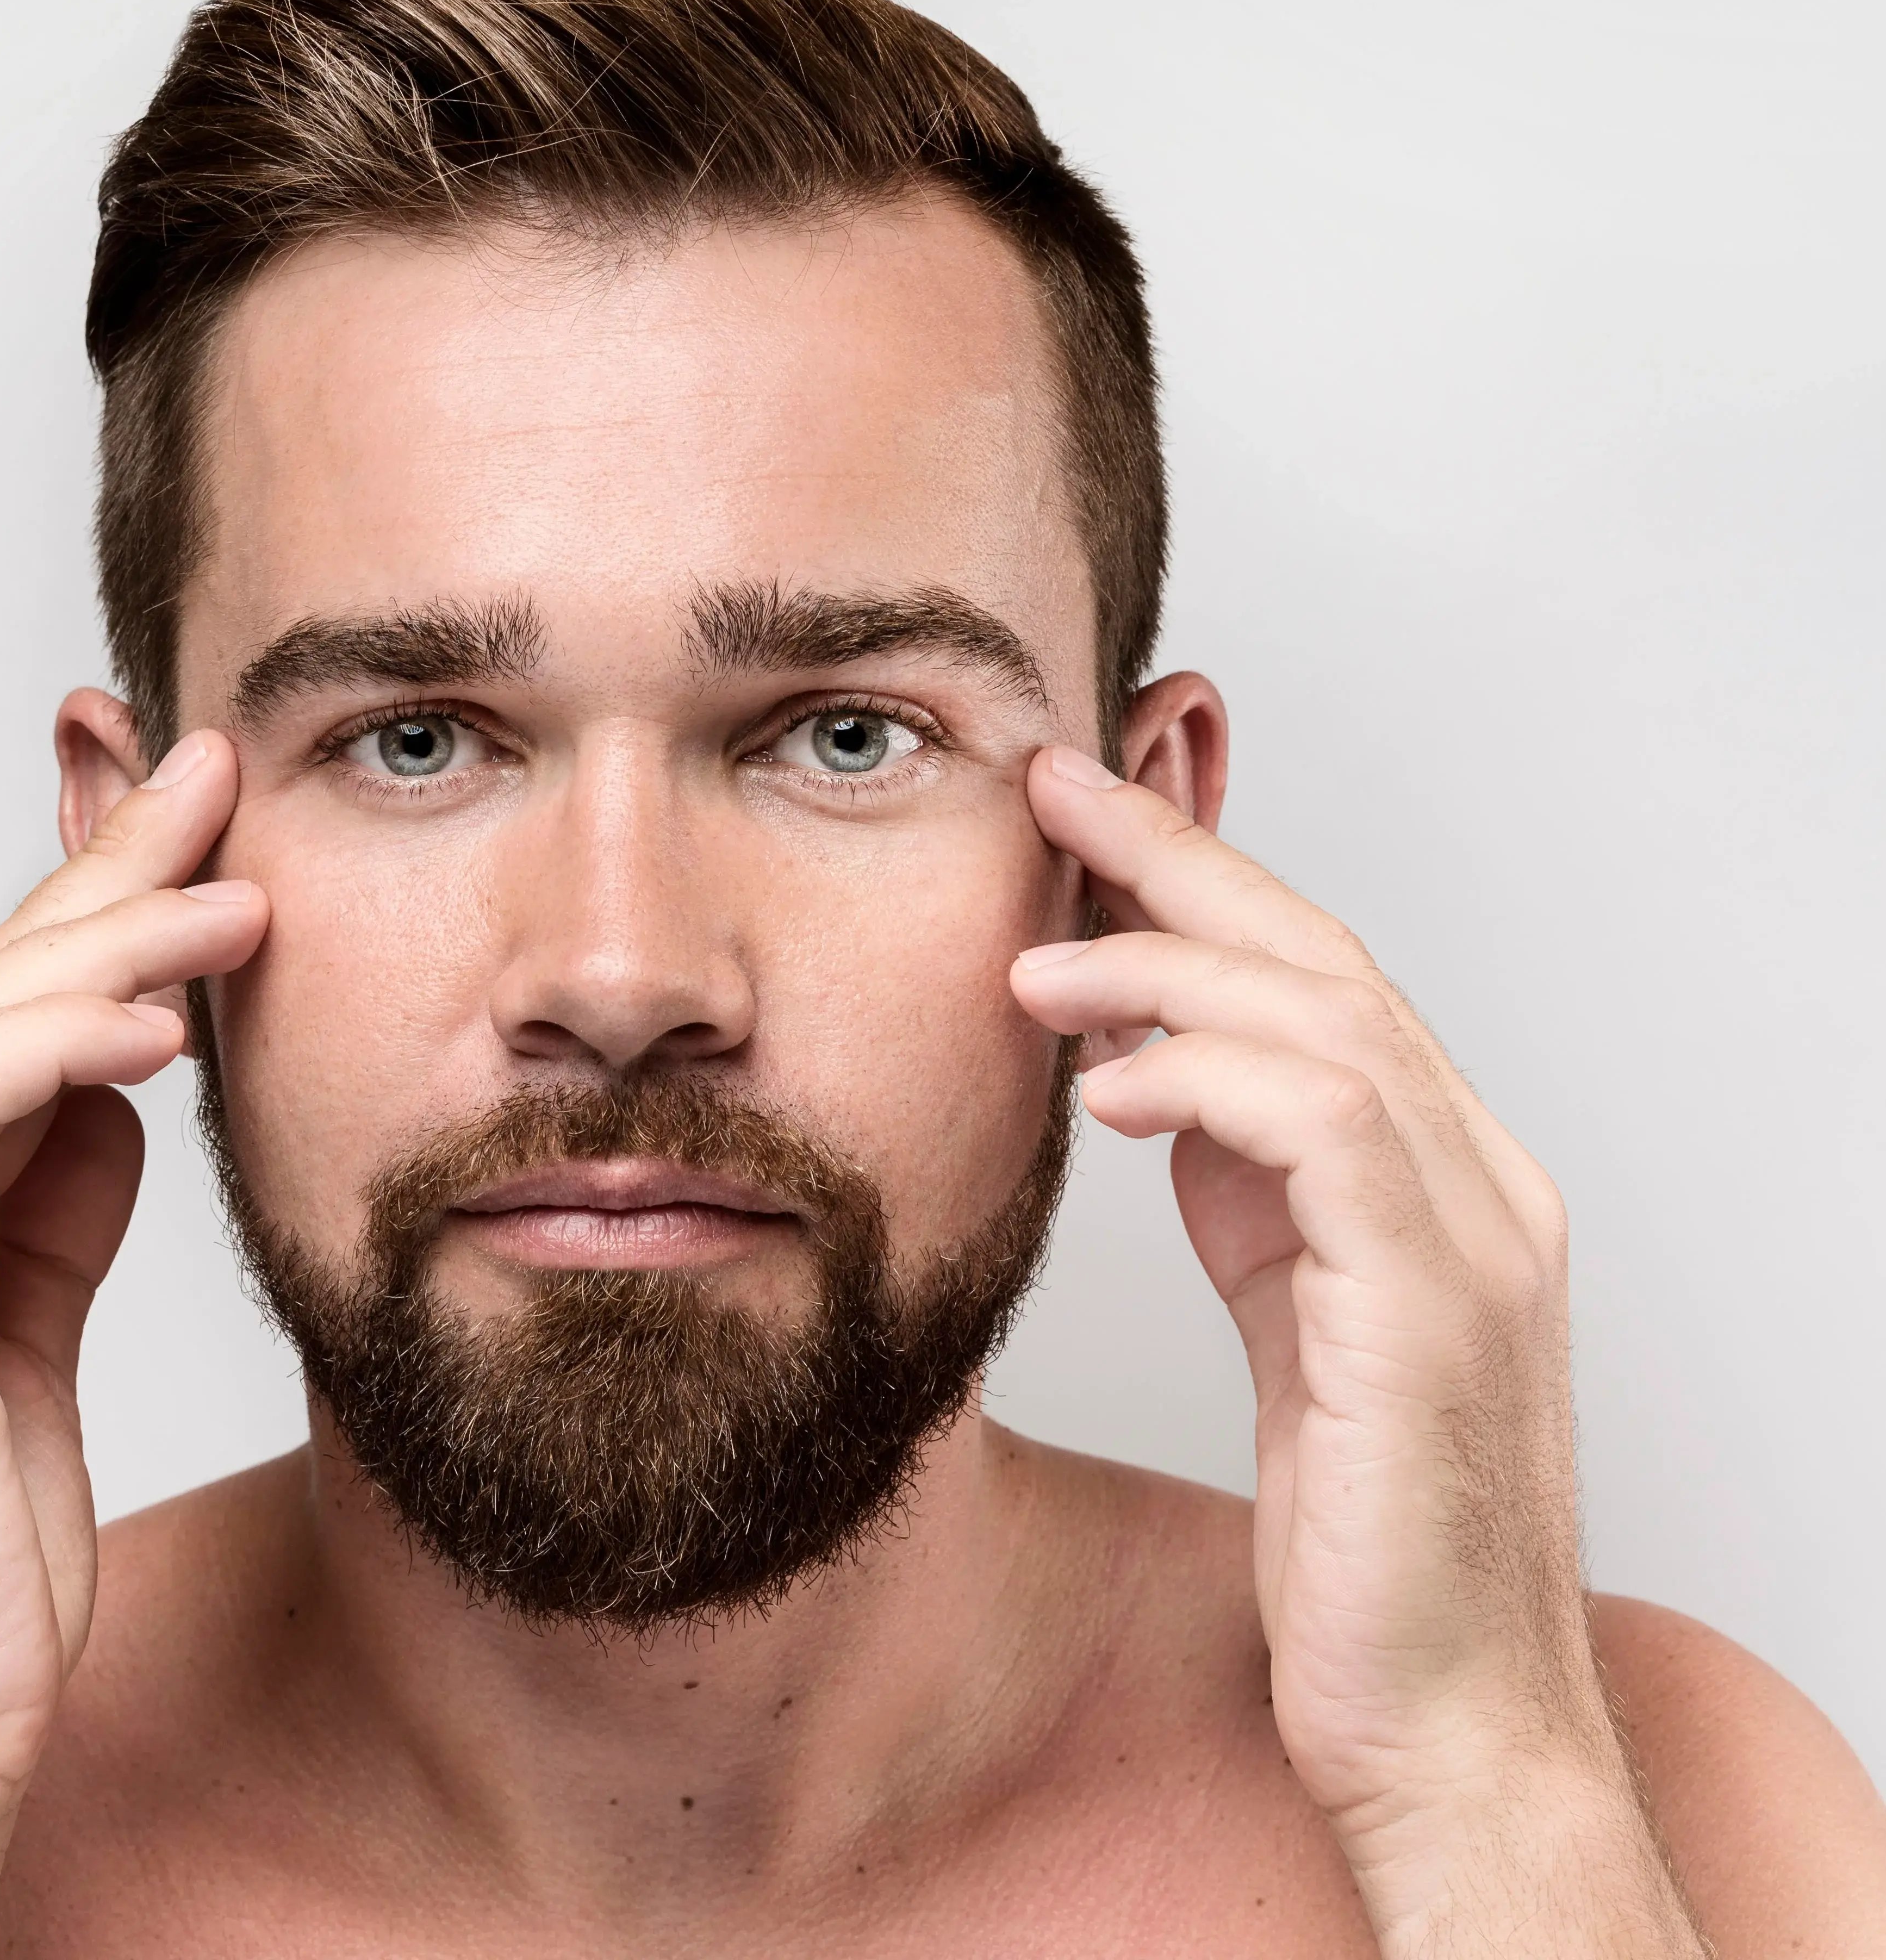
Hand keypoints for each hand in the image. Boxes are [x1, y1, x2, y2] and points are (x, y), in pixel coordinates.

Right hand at [0, 730, 261, 1959]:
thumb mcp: (38, 1329)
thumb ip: (56, 1199)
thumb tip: (124, 1073)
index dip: (90, 900)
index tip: (193, 817)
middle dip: (102, 868)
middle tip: (213, 776)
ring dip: (107, 940)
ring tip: (236, 898)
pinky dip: (58, 1049)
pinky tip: (162, 1028)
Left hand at [1010, 745, 1705, 1958]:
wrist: (1448, 1727)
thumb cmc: (1363, 1542)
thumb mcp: (1291, 1323)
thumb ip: (1253, 1195)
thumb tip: (1153, 1080)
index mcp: (1441, 1181)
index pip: (1319, 979)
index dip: (1199, 883)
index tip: (1082, 818)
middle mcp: (1481, 1182)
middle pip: (1325, 959)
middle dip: (1179, 860)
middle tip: (1050, 788)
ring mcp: (1476, 1238)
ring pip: (1325, 1021)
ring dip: (1162, 971)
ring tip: (1033, 966)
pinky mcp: (1436, 1306)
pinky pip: (1324, 1130)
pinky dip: (1206, 1082)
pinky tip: (1104, 1085)